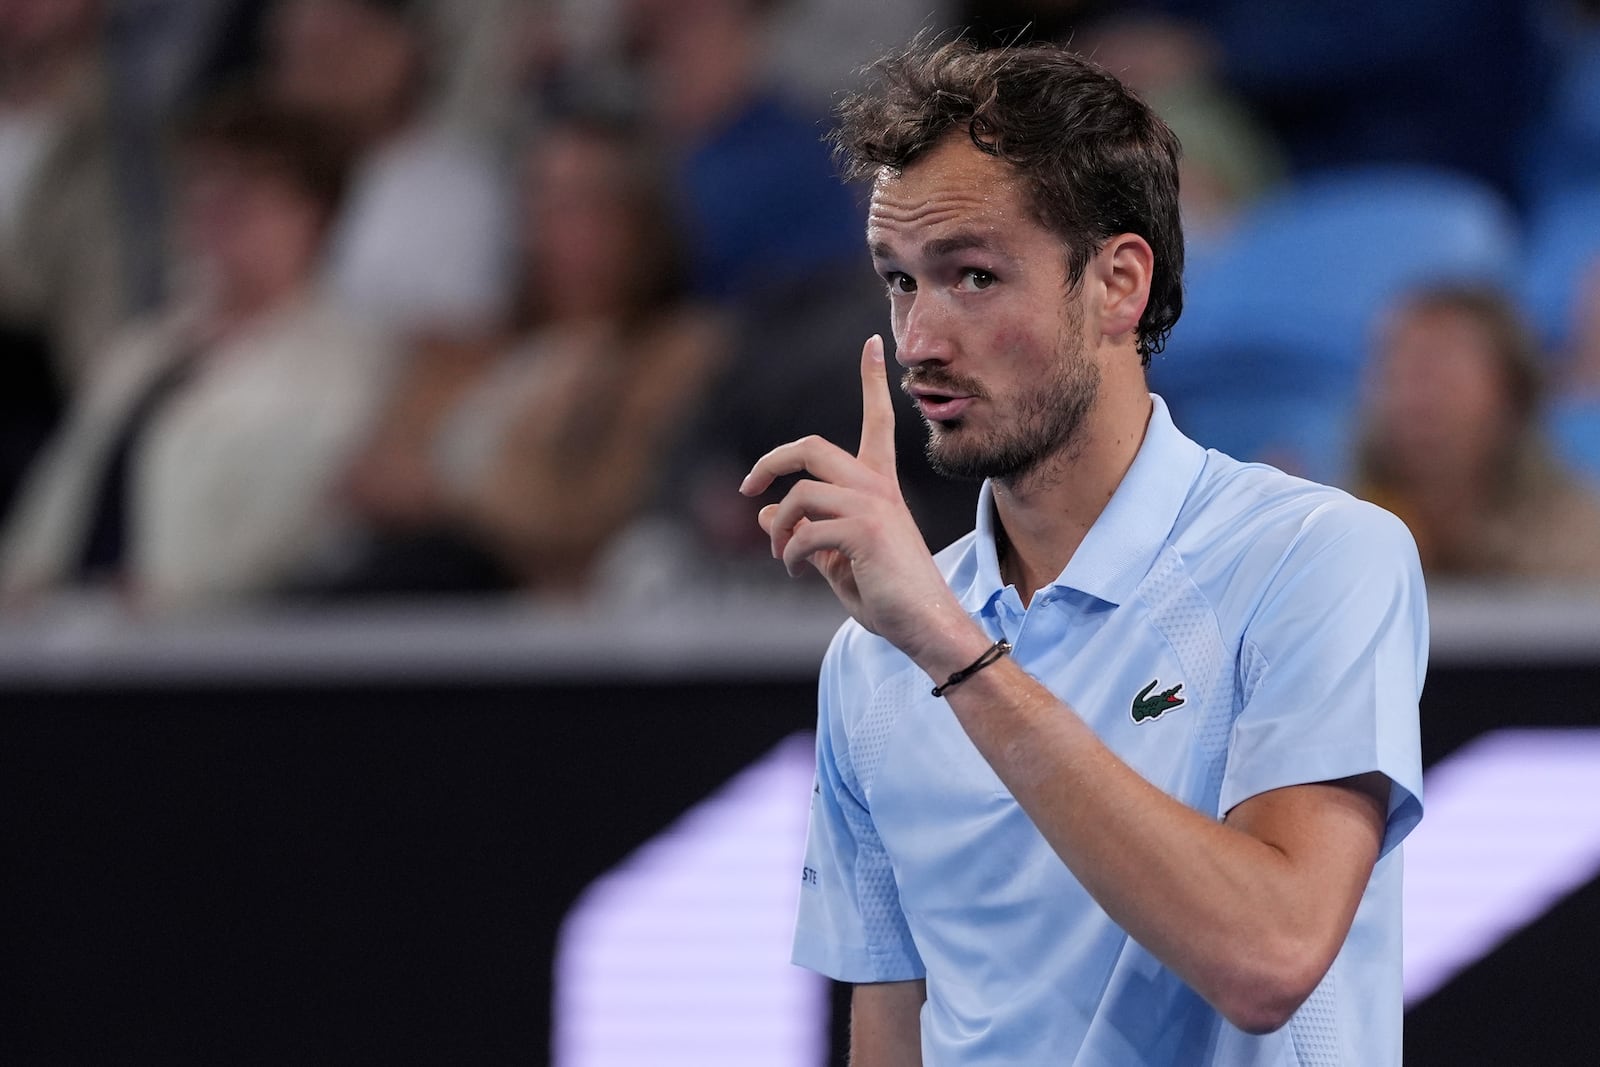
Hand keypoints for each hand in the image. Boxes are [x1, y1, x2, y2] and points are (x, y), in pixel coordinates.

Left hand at [739, 336, 977, 667]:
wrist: (927, 628)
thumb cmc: (890, 598)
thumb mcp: (838, 563)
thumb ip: (806, 536)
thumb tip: (764, 516)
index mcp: (879, 489)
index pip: (877, 423)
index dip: (873, 380)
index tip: (873, 343)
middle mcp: (877, 488)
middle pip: (812, 447)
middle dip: (771, 462)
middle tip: (749, 488)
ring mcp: (873, 506)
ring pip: (800, 493)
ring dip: (778, 529)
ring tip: (782, 557)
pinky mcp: (866, 531)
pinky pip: (805, 530)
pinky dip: (790, 553)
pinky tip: (798, 571)